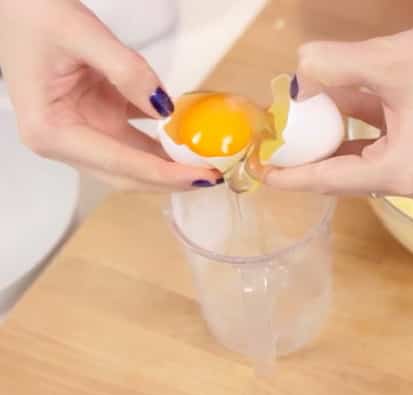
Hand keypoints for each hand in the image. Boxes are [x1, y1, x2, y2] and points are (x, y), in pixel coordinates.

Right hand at [0, 0, 221, 190]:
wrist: (16, 2)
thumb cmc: (34, 15)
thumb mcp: (84, 35)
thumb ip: (127, 72)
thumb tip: (164, 108)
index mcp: (51, 131)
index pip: (119, 162)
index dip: (164, 172)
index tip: (200, 175)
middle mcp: (62, 140)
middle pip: (126, 174)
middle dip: (170, 178)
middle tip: (213, 176)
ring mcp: (79, 130)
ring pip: (132, 160)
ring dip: (168, 163)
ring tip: (207, 163)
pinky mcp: (94, 117)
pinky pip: (133, 136)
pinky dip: (161, 139)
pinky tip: (189, 138)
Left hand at [266, 0, 412, 198]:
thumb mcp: (385, 60)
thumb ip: (330, 66)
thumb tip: (296, 71)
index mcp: (402, 172)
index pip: (330, 180)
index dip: (291, 175)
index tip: (259, 169)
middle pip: (345, 174)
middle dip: (310, 153)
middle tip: (277, 135)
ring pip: (364, 160)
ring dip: (335, 139)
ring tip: (303, 118)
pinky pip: (384, 149)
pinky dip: (361, 131)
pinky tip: (343, 104)